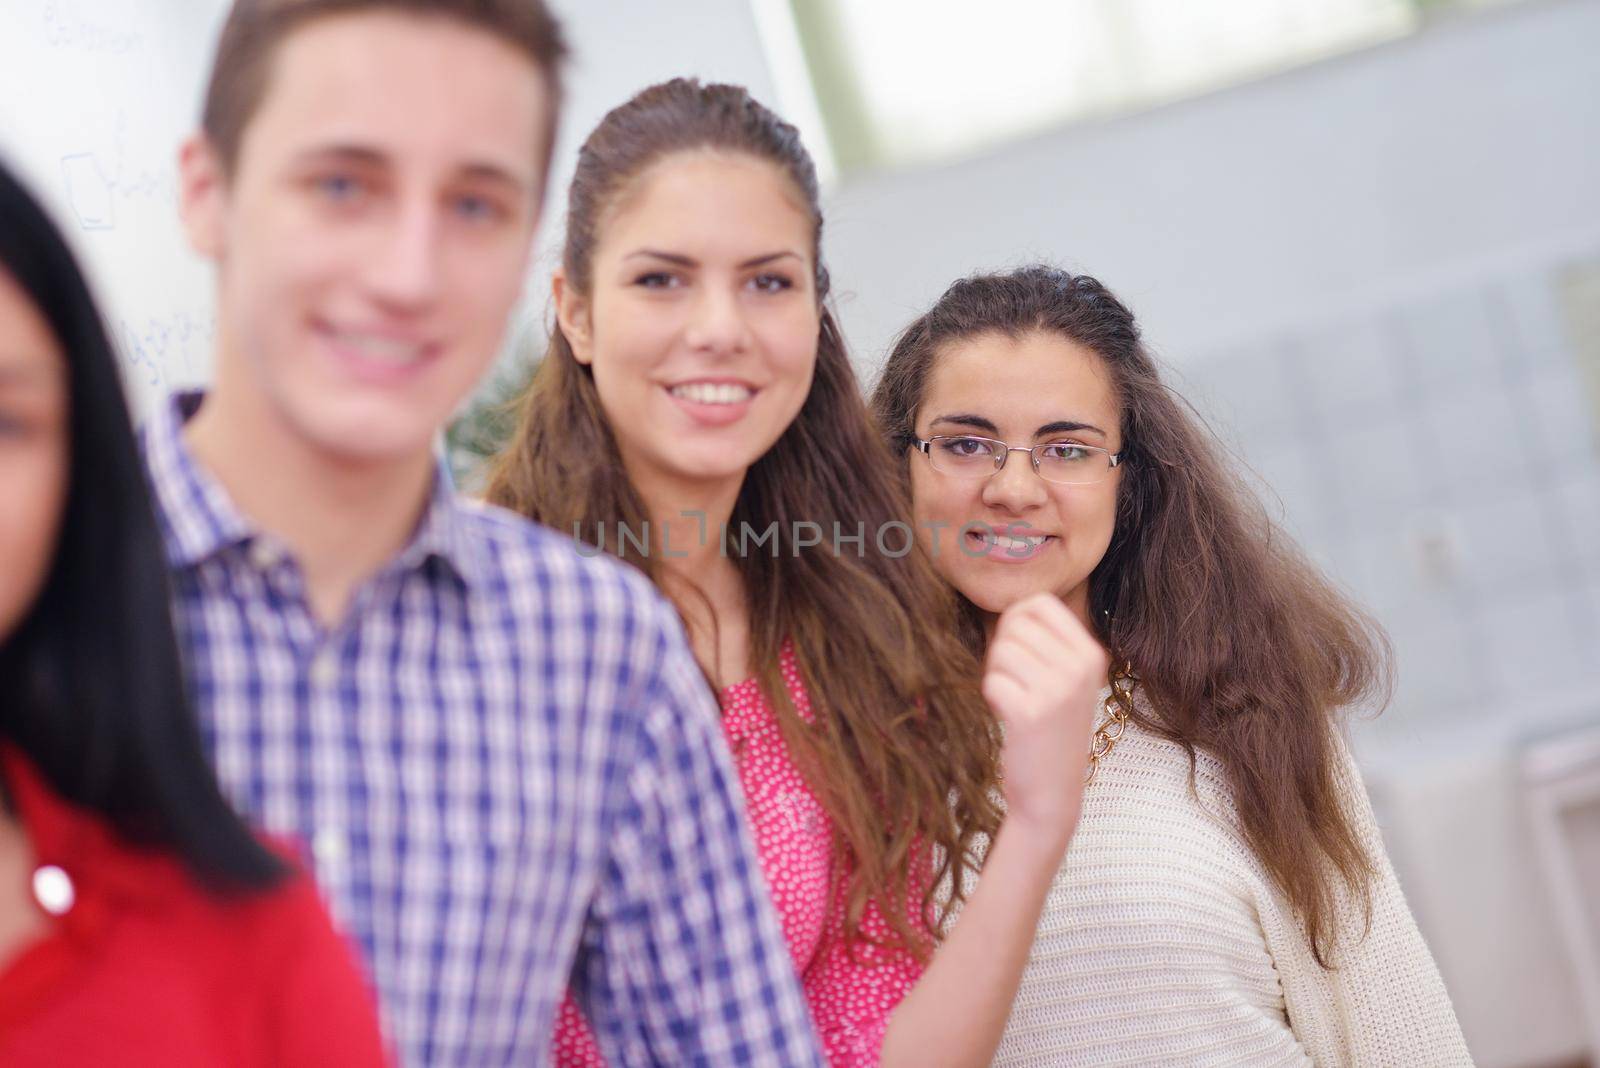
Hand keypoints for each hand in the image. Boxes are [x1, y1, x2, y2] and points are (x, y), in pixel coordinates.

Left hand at [982, 592, 1108, 845]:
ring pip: (1000, 651)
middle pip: (1014, 624)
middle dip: (1001, 651)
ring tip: (1014, 702)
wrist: (1052, 794)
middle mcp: (1080, 667)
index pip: (1039, 603)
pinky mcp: (1031, 713)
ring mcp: (1058, 690)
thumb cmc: (1049, 731)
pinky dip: (992, 699)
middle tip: (1015, 684)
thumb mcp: (1064, 680)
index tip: (1017, 650)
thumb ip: (1045, 643)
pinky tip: (1009, 718)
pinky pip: (992, 682)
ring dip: (996, 676)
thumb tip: (1012, 605)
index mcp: (1091, 653)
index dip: (1015, 620)